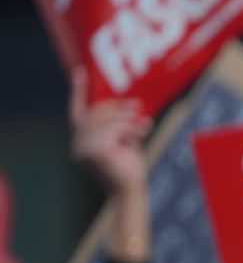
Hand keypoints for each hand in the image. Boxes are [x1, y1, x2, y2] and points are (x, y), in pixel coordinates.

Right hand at [69, 68, 150, 194]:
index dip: (78, 91)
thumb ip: (122, 123)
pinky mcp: (95, 151)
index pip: (77, 112)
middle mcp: (77, 144)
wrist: (130, 190)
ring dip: (128, 120)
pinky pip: (114, 129)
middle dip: (118, 107)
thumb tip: (132, 104)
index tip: (81, 72)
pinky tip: (141, 133)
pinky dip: (130, 129)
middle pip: (94, 112)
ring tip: (144, 124)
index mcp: (81, 140)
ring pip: (106, 120)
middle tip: (138, 106)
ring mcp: (83, 149)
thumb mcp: (125, 140)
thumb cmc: (128, 168)